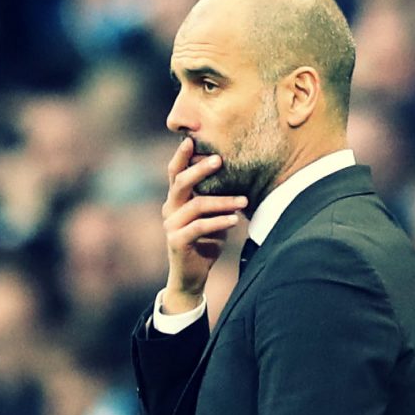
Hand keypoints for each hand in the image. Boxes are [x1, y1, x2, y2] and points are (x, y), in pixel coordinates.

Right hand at [161, 137, 245, 312]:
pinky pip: (199, 227)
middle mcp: (169, 209)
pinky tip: (235, 220)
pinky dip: (219, 222)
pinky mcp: (177, 241)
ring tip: (244, 200)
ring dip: (222, 201)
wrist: (191, 274)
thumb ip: (215, 195)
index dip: (181, 155)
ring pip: (195, 205)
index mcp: (176, 199)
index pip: (175, 172)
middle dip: (199, 169)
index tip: (192, 139)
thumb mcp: (211, 214)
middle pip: (180, 182)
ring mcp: (171, 225)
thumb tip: (237, 171)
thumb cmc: (205, 240)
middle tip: (219, 160)